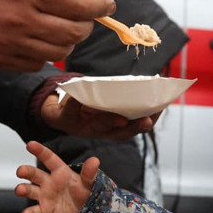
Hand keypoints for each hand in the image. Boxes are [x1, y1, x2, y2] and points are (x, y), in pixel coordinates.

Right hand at [0, 0, 115, 71]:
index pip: (79, 6)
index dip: (99, 7)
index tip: (107, 5)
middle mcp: (20, 20)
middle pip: (74, 33)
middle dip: (86, 24)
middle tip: (83, 16)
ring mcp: (9, 43)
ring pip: (59, 52)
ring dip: (68, 41)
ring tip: (62, 27)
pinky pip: (37, 63)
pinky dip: (46, 53)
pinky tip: (40, 39)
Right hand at [15, 141, 100, 212]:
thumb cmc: (87, 196)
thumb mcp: (90, 184)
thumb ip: (89, 174)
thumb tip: (94, 160)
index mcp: (61, 173)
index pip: (49, 159)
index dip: (40, 151)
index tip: (30, 144)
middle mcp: (50, 183)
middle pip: (34, 174)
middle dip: (25, 171)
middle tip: (20, 171)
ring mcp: (45, 197)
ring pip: (29, 190)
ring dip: (23, 189)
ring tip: (20, 190)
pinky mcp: (45, 211)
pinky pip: (34, 211)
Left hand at [41, 93, 161, 139]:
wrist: (53, 113)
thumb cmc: (83, 105)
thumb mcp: (101, 102)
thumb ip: (120, 96)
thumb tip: (148, 79)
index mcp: (110, 128)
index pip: (132, 128)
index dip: (146, 123)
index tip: (159, 111)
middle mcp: (98, 132)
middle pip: (118, 133)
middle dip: (134, 127)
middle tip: (147, 121)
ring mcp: (81, 127)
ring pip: (97, 126)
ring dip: (109, 121)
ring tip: (120, 116)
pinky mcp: (63, 119)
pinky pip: (69, 110)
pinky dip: (74, 102)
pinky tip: (78, 95)